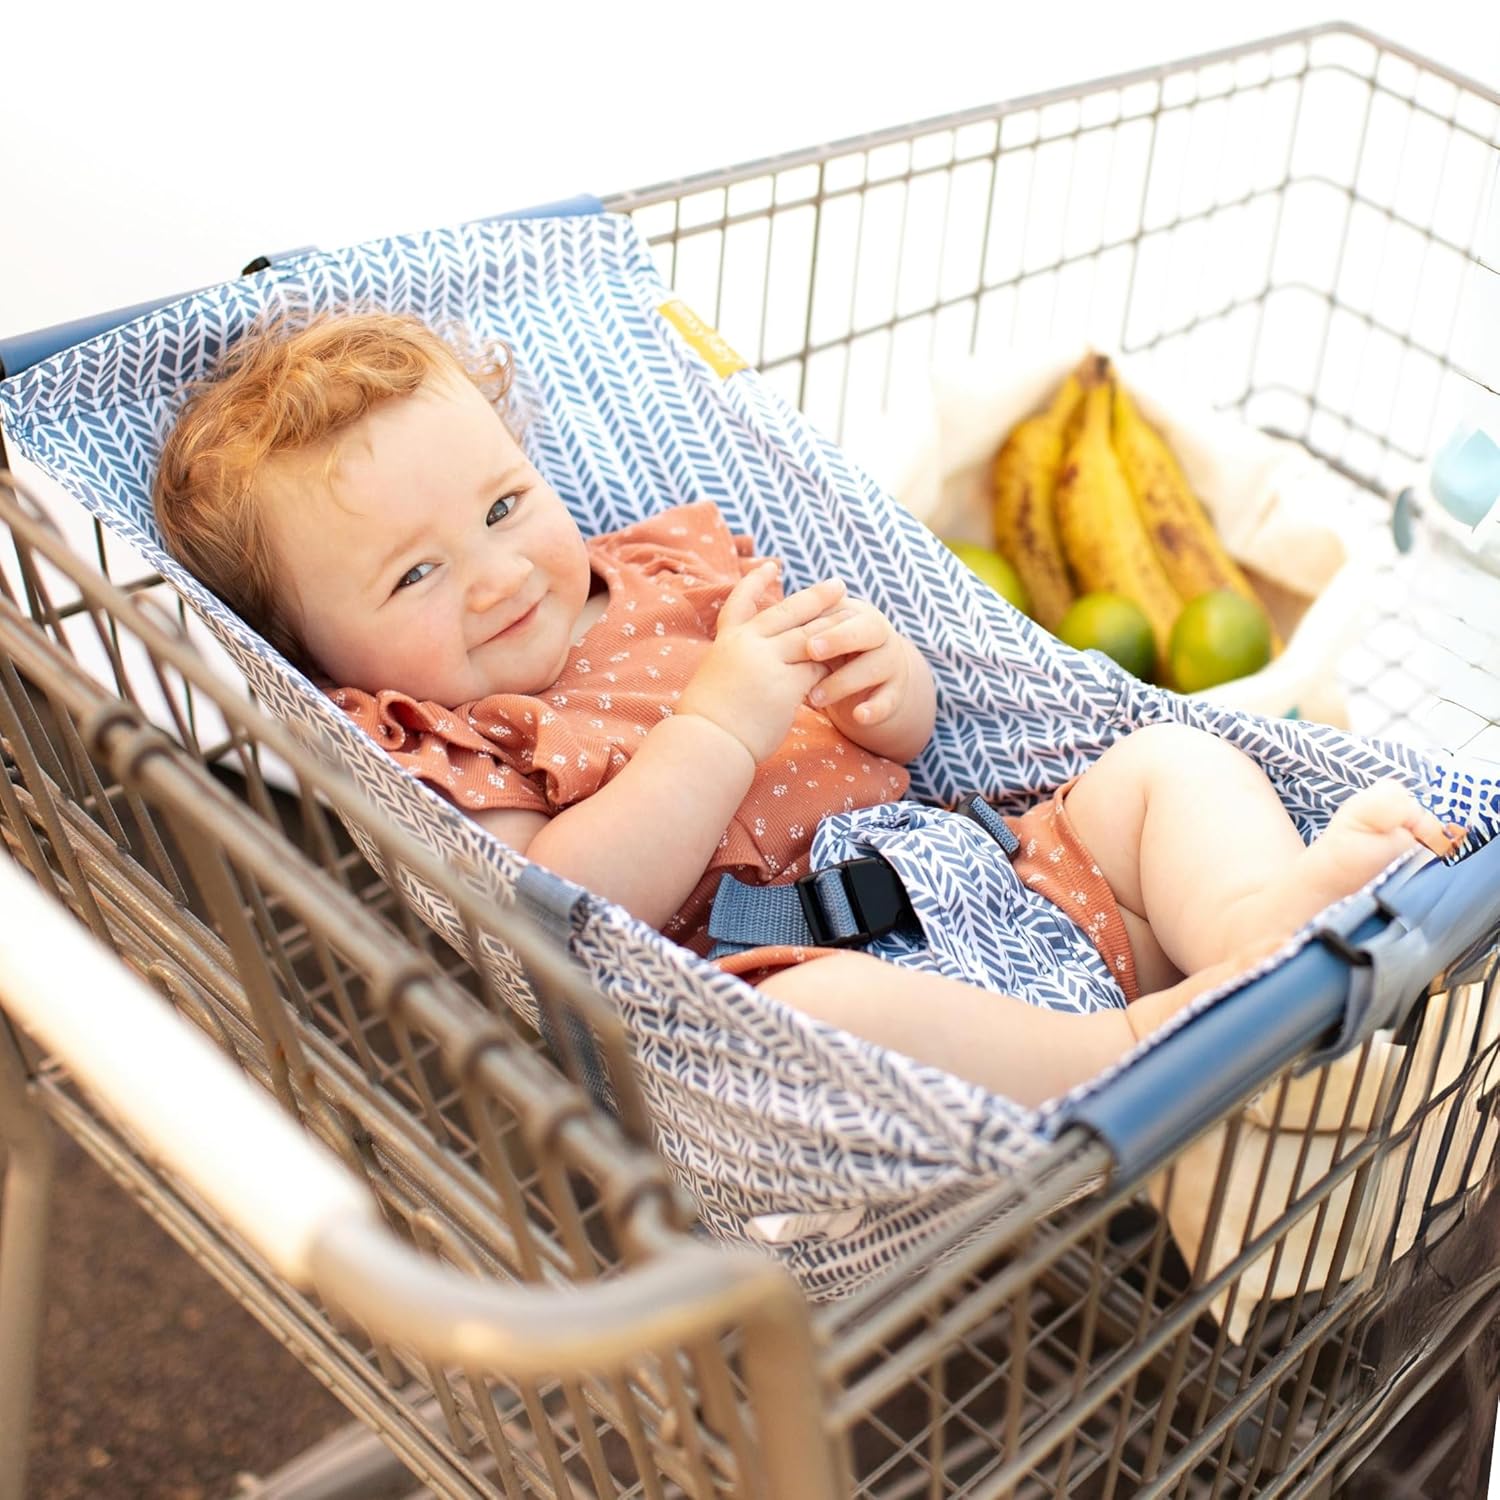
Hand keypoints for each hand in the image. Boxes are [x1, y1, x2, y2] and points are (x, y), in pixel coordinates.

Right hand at [678, 564, 846, 763]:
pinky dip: (834, 664)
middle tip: (838, 585)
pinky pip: (817, 668)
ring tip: (855, 615)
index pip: (739, 602)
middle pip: (788, 612)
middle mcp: (746, 644)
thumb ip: (737, 661)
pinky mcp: (785, 685)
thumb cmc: (707, 721)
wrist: (707, 744)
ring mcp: (766, 662)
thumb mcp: (714, 677)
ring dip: (835, 625)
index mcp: (726, 641)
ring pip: (809, 636)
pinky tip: (849, 660)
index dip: (755, 582)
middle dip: (816, 596)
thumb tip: (756, 656)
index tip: (771, 565)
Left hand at [804, 597, 912, 728]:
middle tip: (811, 651)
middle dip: (839, 638)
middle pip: (867, 629)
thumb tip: (759, 615)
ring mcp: (891, 663)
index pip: (841, 610)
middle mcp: (879, 634)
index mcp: (856, 614)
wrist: (869, 685)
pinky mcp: (896, 693)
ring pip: (873, 666)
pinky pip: (889, 700)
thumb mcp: (818, 637)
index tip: (794, 633)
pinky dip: (874, 709)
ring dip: (843, 681)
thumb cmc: (831, 655)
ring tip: (813, 699)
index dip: (820, 620)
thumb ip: (800, 627)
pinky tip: (858, 716)